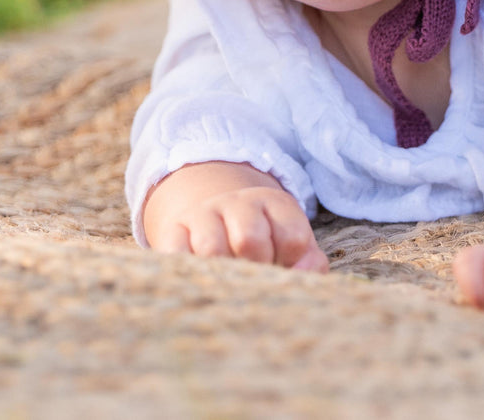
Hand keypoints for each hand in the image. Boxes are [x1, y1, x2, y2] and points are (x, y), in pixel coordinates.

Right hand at [141, 160, 328, 271]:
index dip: (291, 263)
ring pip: (212, 249)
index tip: (284, 268)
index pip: (293, 237)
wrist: (213, 214)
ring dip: (223, 274)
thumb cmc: (264, 241)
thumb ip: (309, 261)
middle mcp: (238, 202)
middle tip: (255, 279)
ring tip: (229, 282)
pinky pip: (177, 256)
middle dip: (256, 268)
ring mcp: (203, 214)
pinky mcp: (174, 231)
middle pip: (250, 239)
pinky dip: (191, 274)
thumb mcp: (292, 243)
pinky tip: (203, 281)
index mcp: (274, 203)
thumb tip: (301, 272)